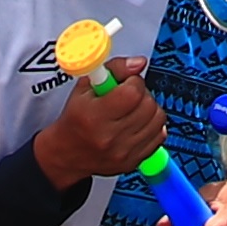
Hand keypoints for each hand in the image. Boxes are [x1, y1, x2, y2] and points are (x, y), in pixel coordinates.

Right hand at [35, 60, 161, 190]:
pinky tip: (138, 123)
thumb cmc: (75, 118)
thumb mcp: (85, 87)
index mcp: (95, 116)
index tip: (126, 82)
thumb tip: (139, 63)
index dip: (133, 81)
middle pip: (148, 105)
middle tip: (129, 95)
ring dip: (149, 109)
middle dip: (142, 94)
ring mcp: (123, 152)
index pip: (132, 92)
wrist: (67, 153)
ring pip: (158, 119)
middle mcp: (110, 137)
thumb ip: (114, 69)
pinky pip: (159, 137)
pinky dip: (152, 127)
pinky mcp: (133, 162)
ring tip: (133, 109)